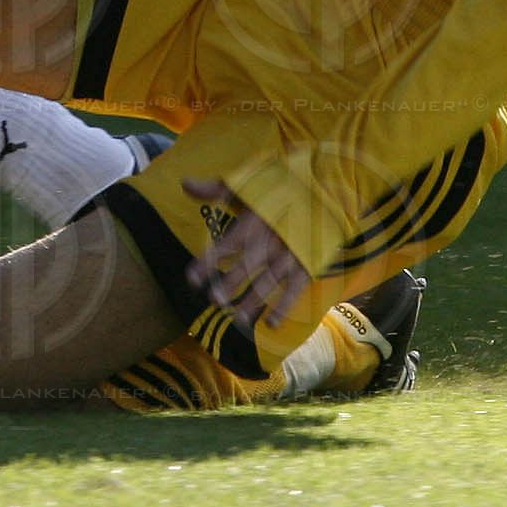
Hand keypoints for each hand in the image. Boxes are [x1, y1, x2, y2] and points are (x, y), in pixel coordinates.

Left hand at [183, 179, 310, 332]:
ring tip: (236, 318)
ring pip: (267, 282)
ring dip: (251, 301)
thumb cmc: (278, 188)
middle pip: (245, 267)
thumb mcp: (246, 184)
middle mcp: (268, 242)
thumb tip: (184, 183)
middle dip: (229, 284)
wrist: (321, 190)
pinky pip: (293, 290)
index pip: (224, 246)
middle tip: (214, 301)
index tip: (190, 278)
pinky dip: (283, 308)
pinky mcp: (306, 265)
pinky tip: (270, 324)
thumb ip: (214, 188)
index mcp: (251, 223)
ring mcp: (288, 256)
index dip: (207, 262)